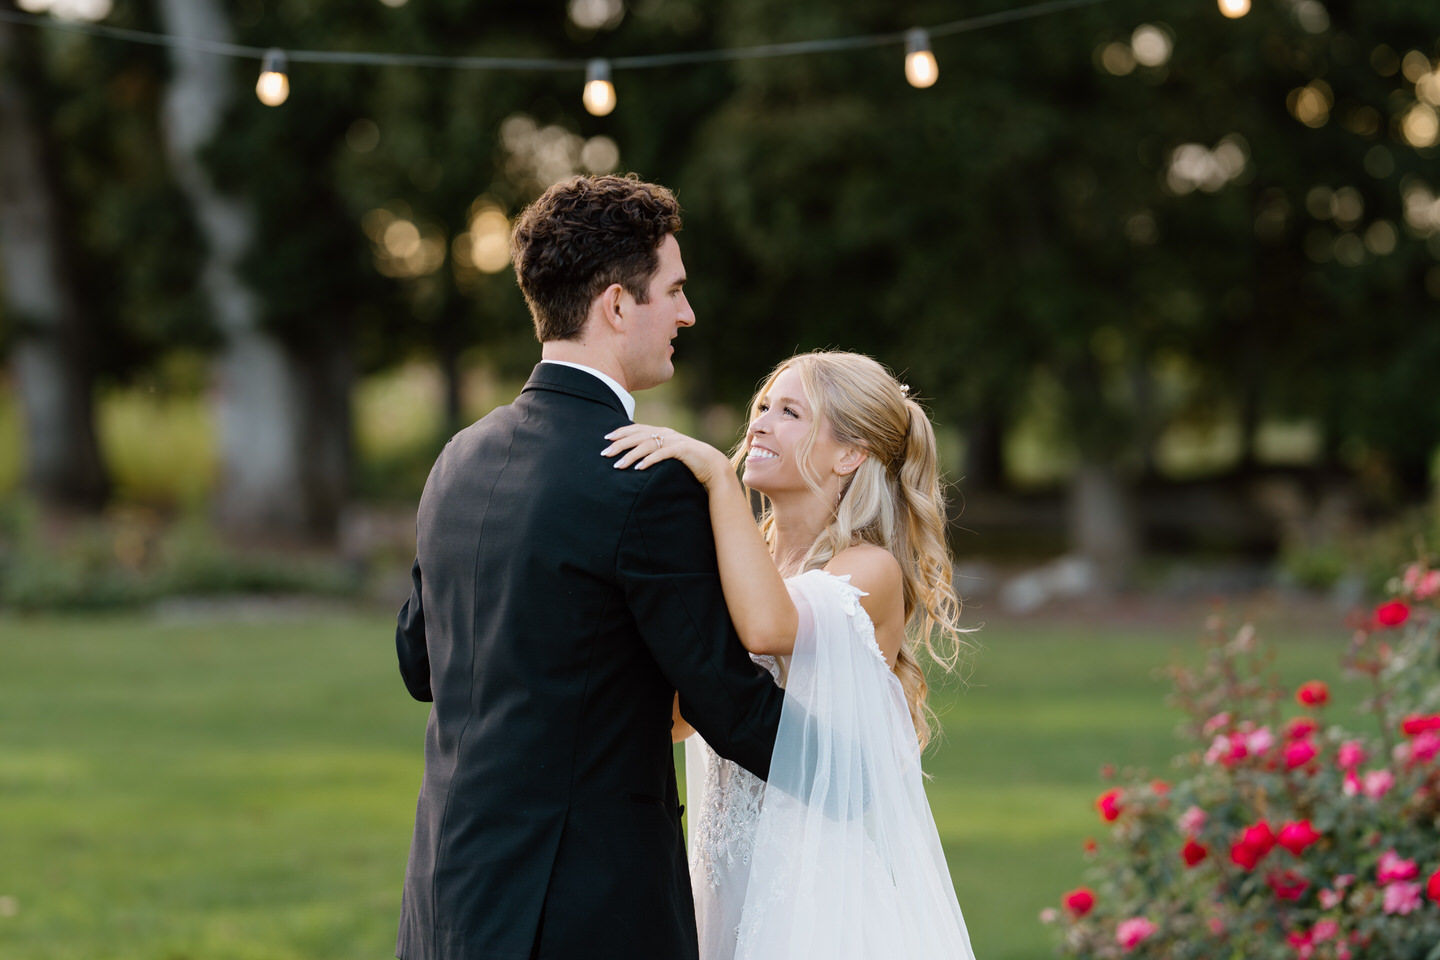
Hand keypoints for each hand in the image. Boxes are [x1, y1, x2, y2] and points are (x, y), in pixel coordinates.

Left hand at [602, 424, 729, 489]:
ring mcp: (674, 440)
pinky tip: (638, 468)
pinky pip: (661, 454)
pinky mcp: (682, 450)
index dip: (621, 432)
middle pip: (638, 436)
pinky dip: (649, 460)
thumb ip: (655, 450)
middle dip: (620, 444)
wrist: (712, 465)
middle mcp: (666, 433)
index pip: (637, 429)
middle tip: (605, 453)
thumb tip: (636, 456)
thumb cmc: (688, 462)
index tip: (606, 438)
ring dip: (631, 455)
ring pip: (647, 445)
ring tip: (618, 465)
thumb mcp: (668, 453)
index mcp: (662, 432)